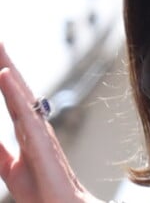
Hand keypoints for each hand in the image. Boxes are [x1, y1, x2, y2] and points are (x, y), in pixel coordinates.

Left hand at [0, 44, 100, 202]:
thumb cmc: (44, 194)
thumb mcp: (11, 169)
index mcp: (28, 131)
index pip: (13, 97)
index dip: (3, 75)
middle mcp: (36, 126)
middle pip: (18, 88)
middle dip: (5, 62)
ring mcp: (40, 133)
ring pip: (21, 94)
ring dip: (8, 67)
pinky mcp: (42, 145)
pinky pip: (25, 114)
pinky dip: (13, 92)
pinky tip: (4, 74)